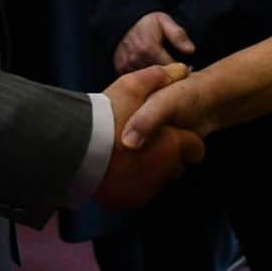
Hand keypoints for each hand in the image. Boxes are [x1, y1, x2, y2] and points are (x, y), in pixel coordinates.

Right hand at [94, 63, 204, 208]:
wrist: (76, 150)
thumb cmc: (109, 115)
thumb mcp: (134, 85)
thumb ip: (160, 77)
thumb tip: (181, 69)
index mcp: (172, 146)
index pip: (195, 148)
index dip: (183, 137)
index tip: (169, 131)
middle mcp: (163, 172)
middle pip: (175, 165)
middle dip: (165, 153)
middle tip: (144, 137)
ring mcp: (145, 190)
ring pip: (154, 179)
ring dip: (147, 168)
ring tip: (125, 150)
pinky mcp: (125, 201)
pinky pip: (134, 190)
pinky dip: (128, 181)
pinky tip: (114, 165)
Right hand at [113, 11, 194, 73]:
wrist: (126, 21)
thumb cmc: (149, 23)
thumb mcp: (165, 22)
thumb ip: (178, 35)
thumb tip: (191, 50)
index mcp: (149, 48)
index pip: (170, 69)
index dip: (180, 71)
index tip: (187, 69)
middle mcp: (136, 58)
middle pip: (158, 78)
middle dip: (168, 77)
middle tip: (176, 73)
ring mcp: (126, 64)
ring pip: (146, 82)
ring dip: (155, 81)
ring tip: (163, 74)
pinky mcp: (120, 69)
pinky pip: (135, 81)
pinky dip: (143, 81)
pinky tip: (150, 75)